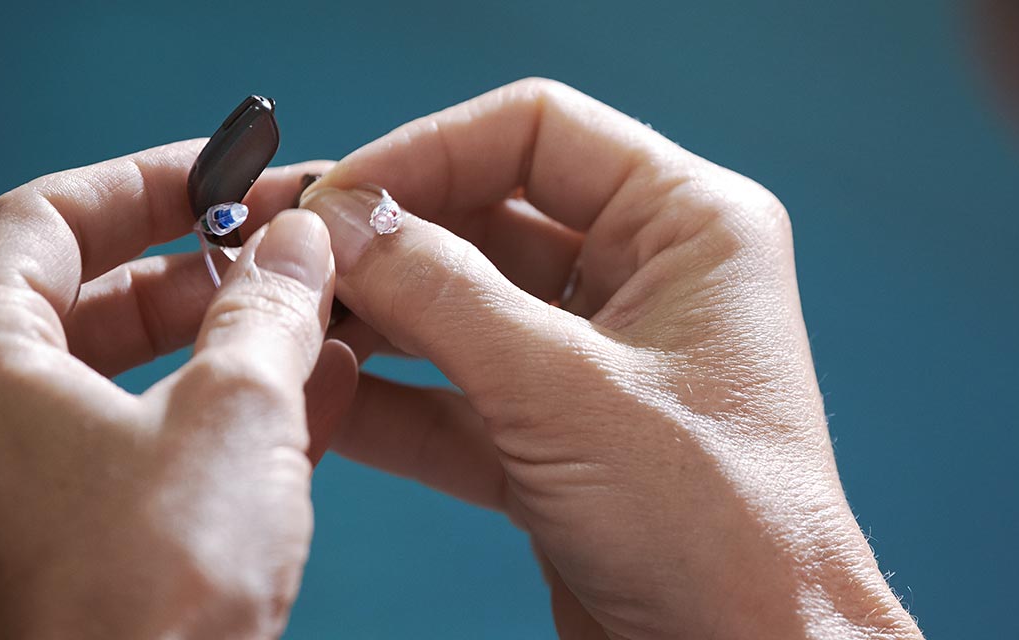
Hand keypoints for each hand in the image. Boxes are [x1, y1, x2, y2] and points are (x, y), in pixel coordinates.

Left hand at [0, 141, 356, 637]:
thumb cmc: (153, 600)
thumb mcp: (238, 415)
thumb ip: (270, 308)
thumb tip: (297, 243)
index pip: (44, 222)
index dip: (145, 182)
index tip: (227, 174)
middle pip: (78, 309)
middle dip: (195, 273)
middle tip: (282, 254)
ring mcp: (0, 514)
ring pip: (111, 393)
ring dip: (214, 351)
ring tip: (312, 328)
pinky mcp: (51, 574)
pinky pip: (129, 468)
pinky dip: (207, 429)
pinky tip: (310, 411)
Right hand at [300, 79, 920, 638]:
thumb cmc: (725, 528)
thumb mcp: (568, 394)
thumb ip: (446, 296)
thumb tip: (347, 221)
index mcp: (690, 228)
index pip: (539, 134)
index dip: (430, 151)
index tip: (340, 195)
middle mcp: (649, 282)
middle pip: (489, 217)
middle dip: (388, 240)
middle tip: (293, 261)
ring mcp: (601, 365)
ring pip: (464, 310)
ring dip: (378, 319)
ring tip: (292, 326)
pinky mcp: (563, 442)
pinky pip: (458, 397)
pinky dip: (392, 400)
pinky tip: (321, 397)